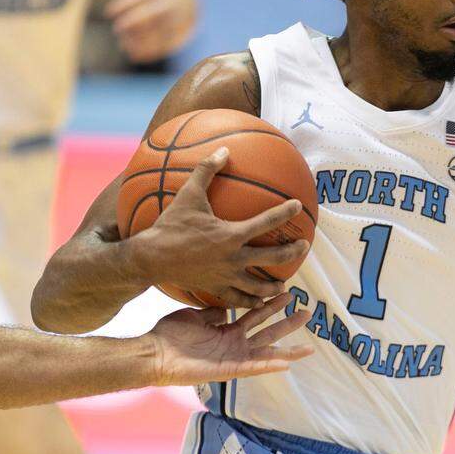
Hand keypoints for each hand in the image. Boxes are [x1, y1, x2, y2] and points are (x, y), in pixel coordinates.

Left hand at [105, 0, 197, 62]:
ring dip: (140, 39)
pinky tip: (132, 54)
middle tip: (116, 28)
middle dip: (134, 22)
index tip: (108, 12)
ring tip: (123, 43)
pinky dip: (147, 52)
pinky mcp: (171, 37)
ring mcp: (171, 23)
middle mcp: (166, 7)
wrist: (179, 2)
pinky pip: (162, 46)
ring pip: (159, 32)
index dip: (123, 5)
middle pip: (152, 15)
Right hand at [126, 147, 311, 308]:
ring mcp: (225, 277)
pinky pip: (237, 300)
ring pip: (258, 287)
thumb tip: (224, 149)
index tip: (298, 206)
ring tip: (284, 287)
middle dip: (292, 252)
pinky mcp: (215, 289)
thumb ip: (206, 170)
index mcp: (231, 235)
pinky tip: (256, 304)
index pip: (266, 222)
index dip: (285, 213)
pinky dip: (249, 303)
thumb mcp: (188, 194)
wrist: (150, 258)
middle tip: (304, 246)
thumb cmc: (169, 225)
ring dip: (274, 287)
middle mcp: (233, 258)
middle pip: (272, 258)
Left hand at [148, 293, 312, 384]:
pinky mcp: (228, 370)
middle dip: (288, 323)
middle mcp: (234, 346)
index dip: (271, 305)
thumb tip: (224, 307)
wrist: (155, 353)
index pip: (256, 316)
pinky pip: (252, 368)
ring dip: (288, 350)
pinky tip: (286, 364)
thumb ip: (211, 312)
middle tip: (308, 313)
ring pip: (267, 353)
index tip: (287, 293)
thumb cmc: (170, 336)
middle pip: (268, 332)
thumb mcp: (195, 316)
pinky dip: (269, 366)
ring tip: (310, 347)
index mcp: (227, 332)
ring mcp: (233, 359)